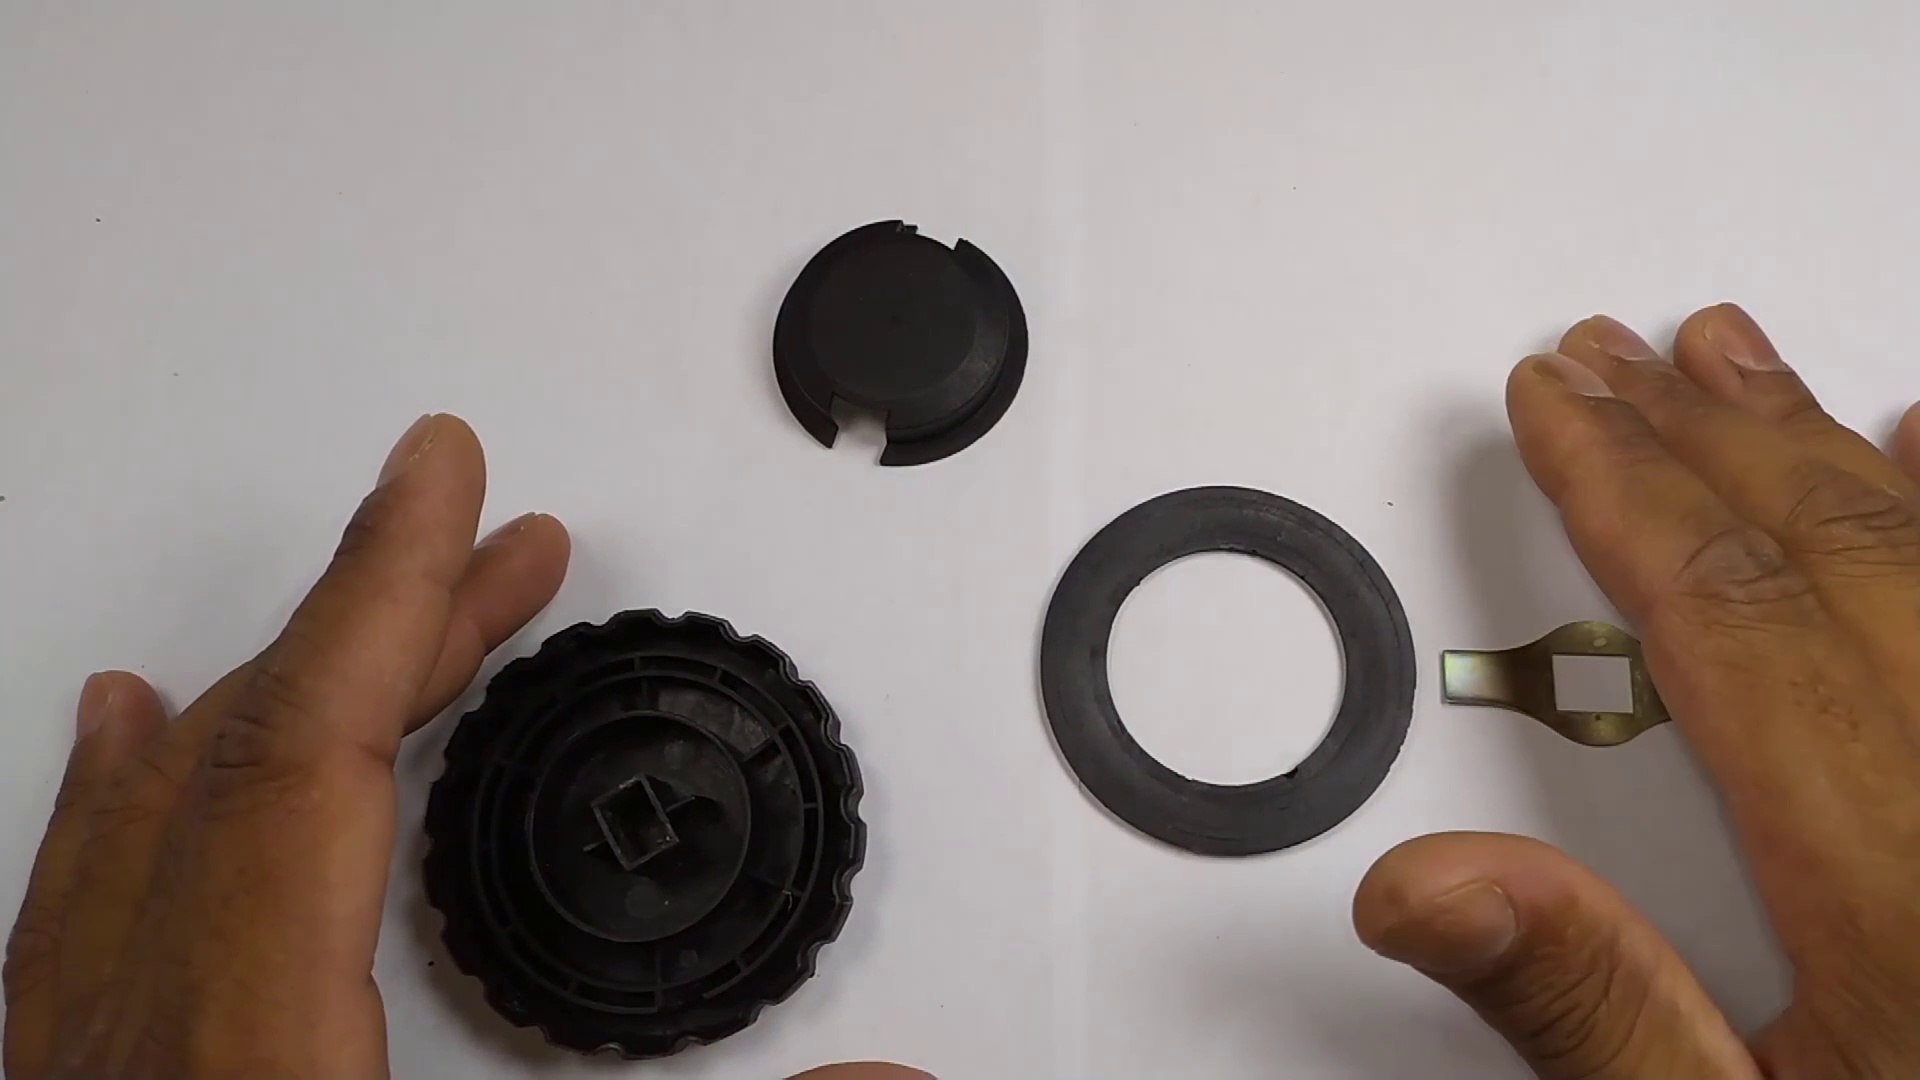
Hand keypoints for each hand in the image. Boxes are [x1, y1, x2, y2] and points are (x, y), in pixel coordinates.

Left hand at [1, 415, 925, 1078]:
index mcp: (237, 1074)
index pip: (301, 762)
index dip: (385, 594)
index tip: (442, 477)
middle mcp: (124, 1060)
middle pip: (243, 765)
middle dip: (386, 626)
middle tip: (494, 550)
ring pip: (151, 816)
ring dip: (278, 683)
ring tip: (365, 600)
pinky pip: (77, 897)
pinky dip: (128, 786)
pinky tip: (122, 739)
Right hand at [1354, 306, 1919, 1077]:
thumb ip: (1587, 1008)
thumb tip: (1429, 888)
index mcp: (1899, 872)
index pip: (1729, 615)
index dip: (1623, 488)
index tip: (1555, 405)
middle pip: (1833, 549)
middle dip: (1699, 437)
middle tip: (1613, 355)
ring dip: (1821, 441)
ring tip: (1736, 358)